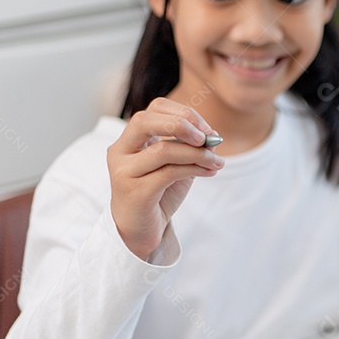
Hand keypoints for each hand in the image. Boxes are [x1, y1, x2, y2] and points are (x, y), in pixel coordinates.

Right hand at [107, 97, 224, 259]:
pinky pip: (168, 173)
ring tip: (216, 161)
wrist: (142, 229)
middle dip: (181, 124)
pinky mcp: (135, 192)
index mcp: (130, 139)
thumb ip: (190, 148)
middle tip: (207, 138)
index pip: (154, 108)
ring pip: (162, 151)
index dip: (184, 113)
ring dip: (197, 153)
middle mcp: (121, 151)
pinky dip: (195, 169)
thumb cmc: (159, 193)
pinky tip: (210, 172)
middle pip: (145, 121)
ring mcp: (124, 172)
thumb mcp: (177, 165)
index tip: (207, 130)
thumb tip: (214, 136)